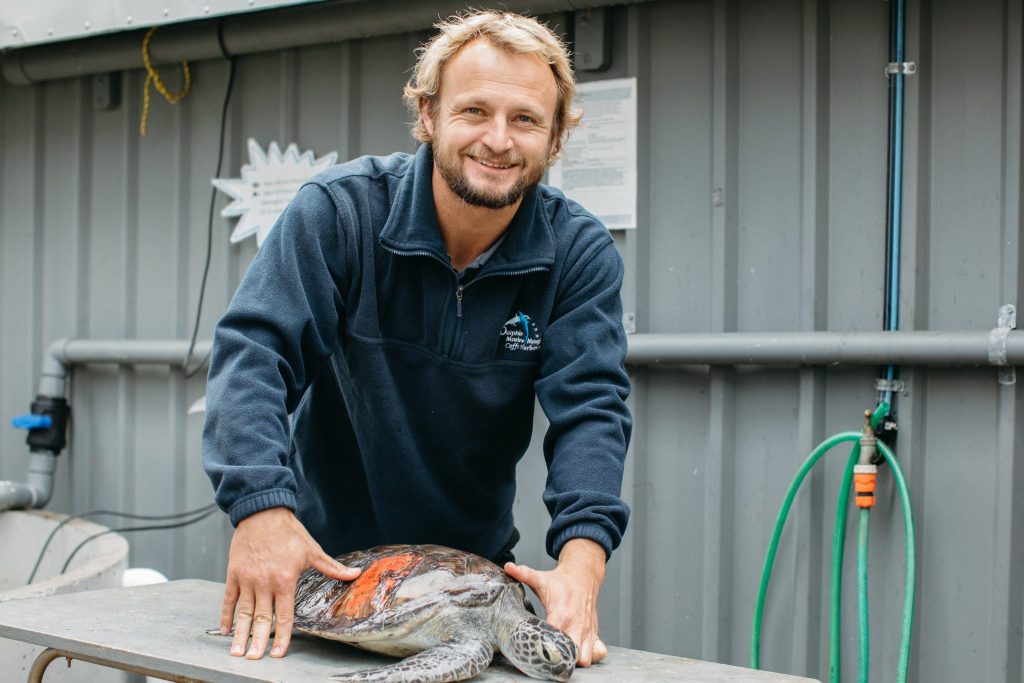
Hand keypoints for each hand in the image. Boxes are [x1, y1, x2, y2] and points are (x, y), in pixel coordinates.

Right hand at [219, 507, 359, 659]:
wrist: (263, 511)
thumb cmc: (288, 531)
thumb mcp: (312, 550)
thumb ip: (332, 567)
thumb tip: (355, 574)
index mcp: (285, 579)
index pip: (284, 614)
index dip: (282, 635)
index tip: (279, 652)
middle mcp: (264, 582)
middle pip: (261, 618)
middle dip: (258, 640)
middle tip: (254, 658)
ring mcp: (247, 578)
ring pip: (243, 612)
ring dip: (239, 633)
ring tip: (236, 651)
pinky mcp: (234, 573)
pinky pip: (228, 598)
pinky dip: (225, 614)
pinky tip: (225, 629)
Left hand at [504, 538, 607, 666]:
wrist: (583, 575)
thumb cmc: (560, 580)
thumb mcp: (540, 578)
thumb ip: (523, 574)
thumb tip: (507, 567)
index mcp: (561, 614)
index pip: (553, 641)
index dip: (543, 648)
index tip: (534, 647)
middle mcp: (576, 626)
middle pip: (571, 655)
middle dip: (559, 659)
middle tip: (547, 655)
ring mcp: (587, 631)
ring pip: (585, 658)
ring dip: (574, 659)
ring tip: (561, 654)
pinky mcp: (594, 633)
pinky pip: (598, 653)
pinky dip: (590, 656)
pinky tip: (577, 650)